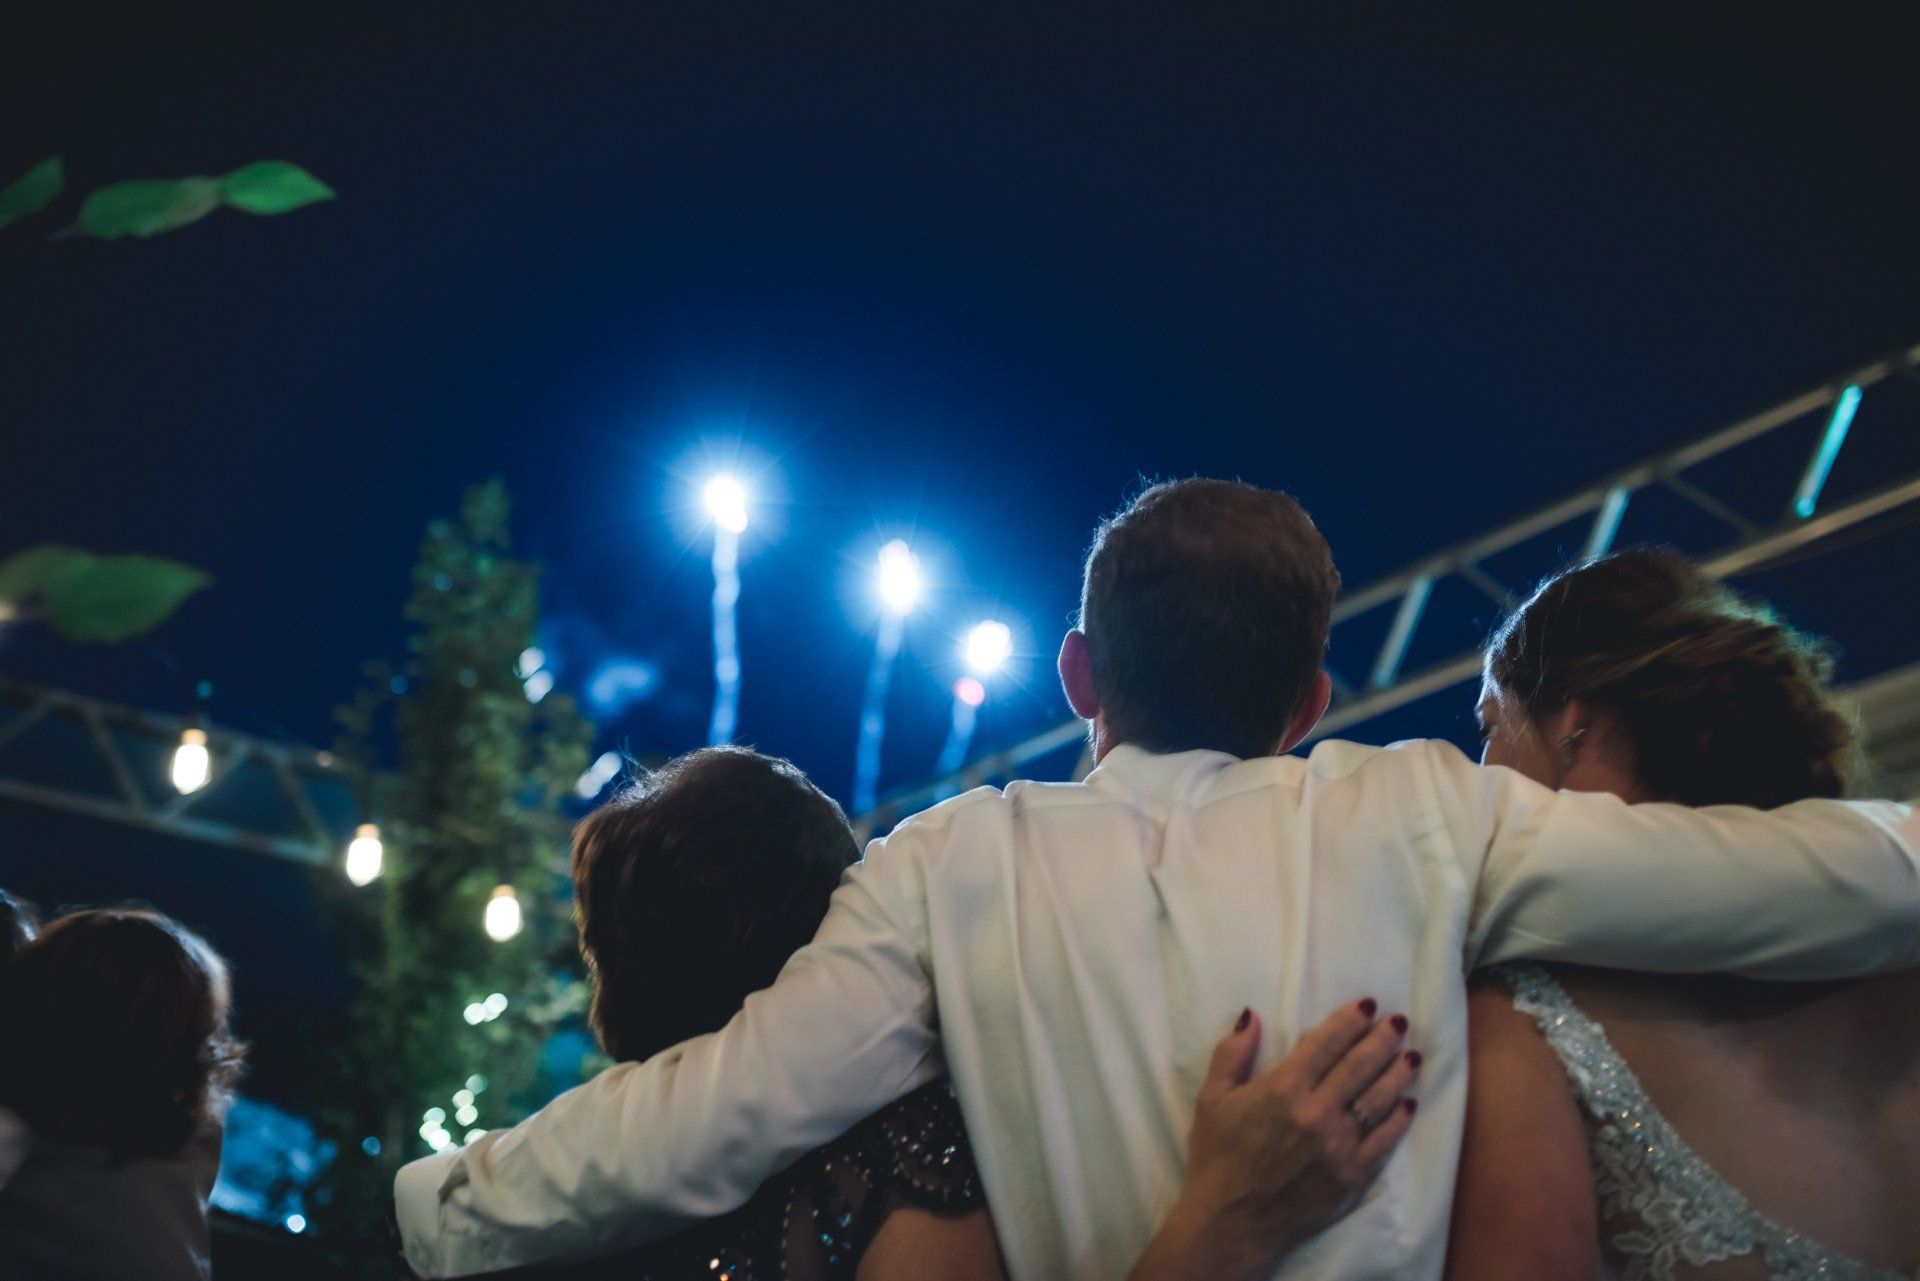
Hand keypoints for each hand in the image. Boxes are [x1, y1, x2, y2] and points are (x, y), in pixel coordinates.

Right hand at [1129, 999, 1420, 1280]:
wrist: (1231, 1222)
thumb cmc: (1217, 1157)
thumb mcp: (1211, 1098)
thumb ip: (1231, 1054)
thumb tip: (1251, 1015)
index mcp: (1283, 1089)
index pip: (1326, 1044)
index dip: (1349, 1021)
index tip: (1368, 1005)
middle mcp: (1317, 1113)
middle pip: (1360, 1066)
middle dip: (1382, 1039)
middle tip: (1399, 1022)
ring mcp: (1339, 1146)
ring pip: (1378, 1100)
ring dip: (1398, 1074)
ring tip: (1412, 1056)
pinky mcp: (1352, 1176)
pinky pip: (1384, 1141)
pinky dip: (1399, 1120)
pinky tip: (1409, 1103)